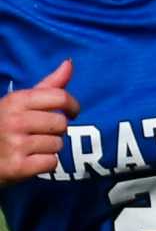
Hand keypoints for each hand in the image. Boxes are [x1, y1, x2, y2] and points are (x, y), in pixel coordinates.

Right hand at [0, 59, 77, 184]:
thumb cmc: (3, 126)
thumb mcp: (19, 103)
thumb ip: (47, 86)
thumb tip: (69, 63)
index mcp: (15, 101)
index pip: (59, 97)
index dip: (72, 105)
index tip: (72, 111)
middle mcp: (13, 121)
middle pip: (61, 123)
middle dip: (56, 130)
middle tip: (39, 133)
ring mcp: (15, 144)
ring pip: (58, 144)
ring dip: (49, 148)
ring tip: (30, 147)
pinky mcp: (17, 167)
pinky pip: (51, 162)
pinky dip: (44, 163)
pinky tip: (29, 160)